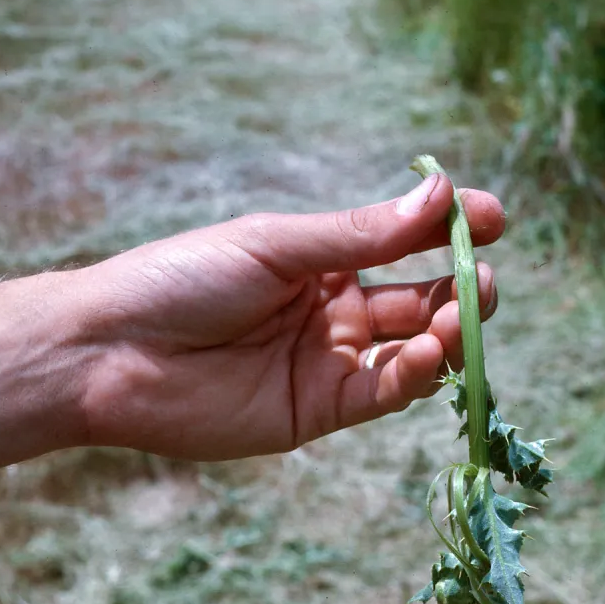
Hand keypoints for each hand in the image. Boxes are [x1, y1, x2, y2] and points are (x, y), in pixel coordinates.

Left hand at [75, 172, 504, 459]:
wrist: (109, 352)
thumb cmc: (182, 279)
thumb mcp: (277, 244)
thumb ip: (362, 234)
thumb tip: (442, 192)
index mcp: (322, 260)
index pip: (405, 243)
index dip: (453, 232)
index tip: (495, 217)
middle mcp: (335, 310)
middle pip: (420, 300)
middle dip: (460, 289)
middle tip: (485, 279)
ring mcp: (330, 362)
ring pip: (412, 351)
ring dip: (445, 334)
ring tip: (457, 319)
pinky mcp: (319, 411)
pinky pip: (383, 394)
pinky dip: (414, 377)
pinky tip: (426, 355)